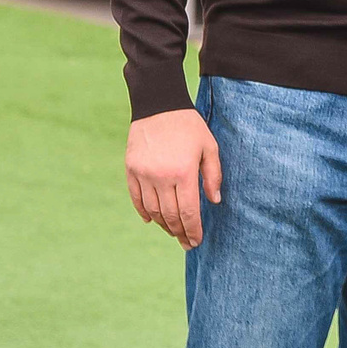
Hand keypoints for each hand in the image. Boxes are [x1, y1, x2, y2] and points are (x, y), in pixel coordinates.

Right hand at [128, 108, 220, 248]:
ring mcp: (144, 174)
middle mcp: (162, 177)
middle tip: (186, 242)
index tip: (196, 241)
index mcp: (184, 172)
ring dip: (163, 225)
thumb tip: (214, 202)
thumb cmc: (189, 126)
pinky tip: (152, 220)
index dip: (193, 230)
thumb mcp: (209, 146)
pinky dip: (144, 212)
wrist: (158, 105)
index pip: (189, 212)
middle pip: (170, 216)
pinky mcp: (131, 170)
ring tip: (172, 231)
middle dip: (179, 232)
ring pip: (153, 210)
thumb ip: (213, 175)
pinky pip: (136, 198)